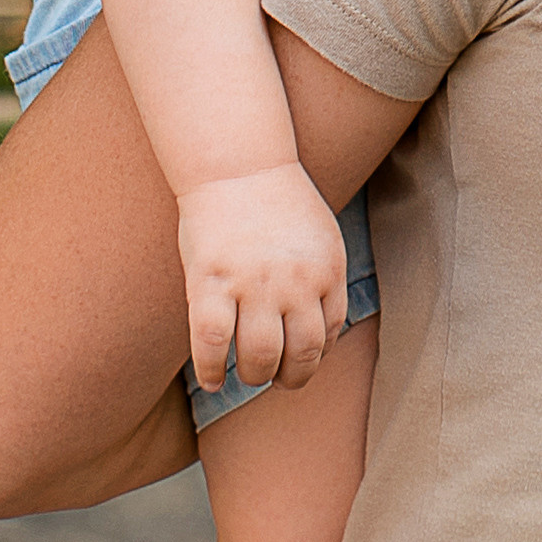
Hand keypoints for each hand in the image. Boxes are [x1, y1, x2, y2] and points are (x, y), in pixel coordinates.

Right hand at [176, 164, 347, 396]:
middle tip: (275, 377)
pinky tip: (212, 378)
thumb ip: (321, 279)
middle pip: (301, 355)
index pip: (329, 333)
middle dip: (290, 377)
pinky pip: (212, 342)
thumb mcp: (319, 237)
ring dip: (255, 376)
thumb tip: (319, 326)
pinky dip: (212, 370)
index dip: (314, 355)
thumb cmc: (276, 200)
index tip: (298, 360)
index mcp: (326, 271)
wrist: (237, 164)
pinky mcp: (211, 282)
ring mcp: (253, 284)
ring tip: (246, 375)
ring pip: (260, 356)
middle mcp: (295, 282)